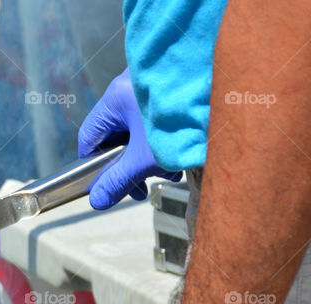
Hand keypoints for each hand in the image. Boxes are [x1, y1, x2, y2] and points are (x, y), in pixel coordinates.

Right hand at [78, 69, 182, 209]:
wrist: (230, 96)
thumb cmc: (183, 122)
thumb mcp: (145, 158)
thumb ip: (118, 181)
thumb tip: (97, 201)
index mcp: (117, 97)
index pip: (89, 136)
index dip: (93, 164)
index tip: (105, 183)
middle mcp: (132, 86)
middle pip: (116, 136)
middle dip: (127, 165)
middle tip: (140, 188)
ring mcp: (155, 87)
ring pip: (138, 130)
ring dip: (147, 157)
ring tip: (168, 173)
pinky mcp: (175, 91)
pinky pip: (158, 122)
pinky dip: (163, 142)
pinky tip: (179, 158)